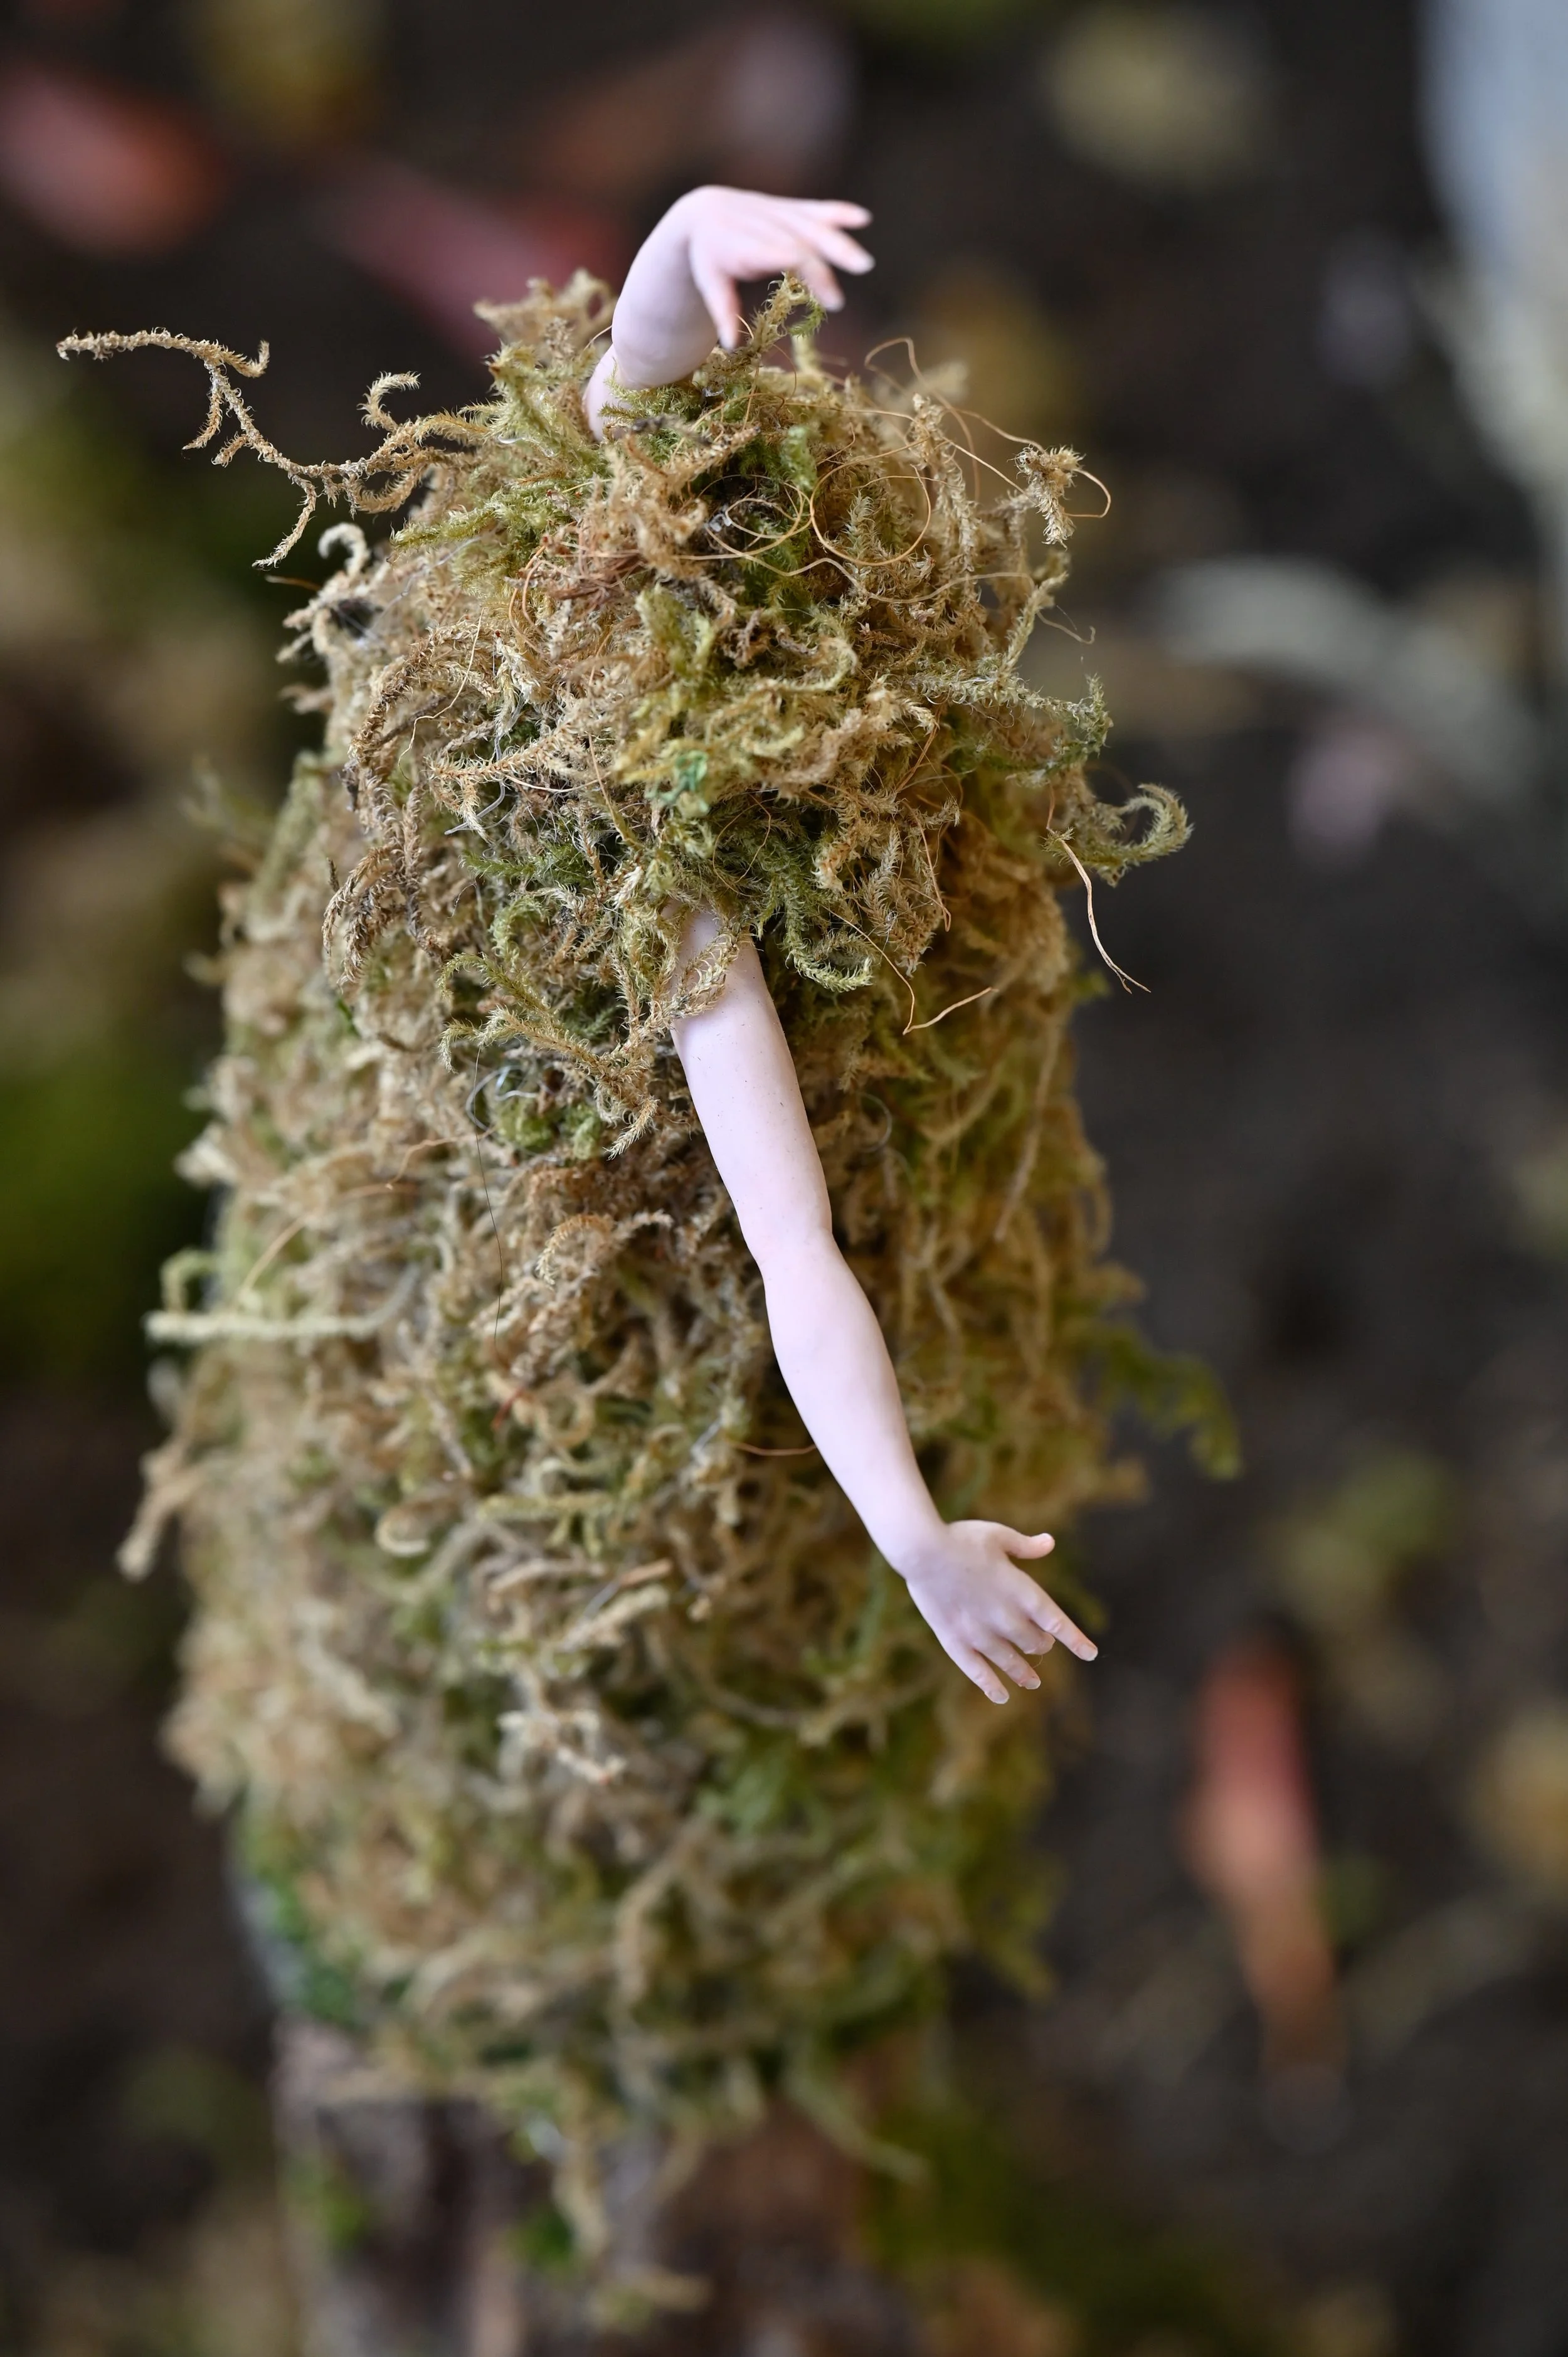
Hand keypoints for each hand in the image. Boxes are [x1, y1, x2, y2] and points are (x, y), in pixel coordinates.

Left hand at [674, 185, 873, 349]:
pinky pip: (816, 210)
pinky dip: (839, 213)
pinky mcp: (790, 207)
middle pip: (795, 245)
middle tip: (837, 302)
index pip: (765, 251)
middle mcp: (759, 223)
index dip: (786, 259)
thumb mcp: (711, 283)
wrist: (704, 212)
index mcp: (736, 242)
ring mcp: (777, 212)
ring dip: (838, 244)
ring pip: (810, 227)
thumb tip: (731, 345)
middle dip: (818, 271)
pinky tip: (863, 218)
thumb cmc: (710, 258)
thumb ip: (723, 310)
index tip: (803, 272)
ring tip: (864, 265)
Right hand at [899, 1524, 1096, 1705]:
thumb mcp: (998, 1536)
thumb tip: (1050, 1543)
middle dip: (1041, 1645)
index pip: (1058, 1623)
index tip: (1091, 1654)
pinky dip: (991, 1685)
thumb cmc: (961, 1538)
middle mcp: (1006, 1618)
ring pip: (1010, 1662)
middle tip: (1041, 1646)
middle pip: (1034, 1642)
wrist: (922, 1551)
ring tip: (1033, 1682)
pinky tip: (1001, 1696)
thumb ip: (1025, 1546)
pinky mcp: (955, 1640)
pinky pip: (977, 1671)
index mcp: (1022, 1592)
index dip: (1076, 1641)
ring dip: (1024, 1672)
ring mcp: (980, 1633)